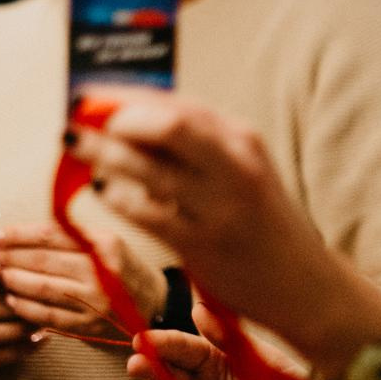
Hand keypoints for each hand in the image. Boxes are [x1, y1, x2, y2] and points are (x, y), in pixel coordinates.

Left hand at [0, 222, 163, 342]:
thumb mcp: (106, 242)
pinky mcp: (89, 325)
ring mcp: (95, 300)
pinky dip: (26, 307)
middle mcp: (101, 271)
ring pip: (42, 288)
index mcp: (104, 244)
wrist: (153, 304)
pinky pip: (49, 315)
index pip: (52, 235)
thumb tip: (23, 234)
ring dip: (14, 281)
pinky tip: (13, 299)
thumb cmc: (123, 268)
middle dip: (10, 257)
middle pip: (43, 260)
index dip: (18, 235)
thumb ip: (72, 237)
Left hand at [67, 87, 366, 355]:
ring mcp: (220, 205)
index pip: (177, 104)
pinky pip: (148, 213)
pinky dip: (119, 197)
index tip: (92, 95)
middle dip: (113, 118)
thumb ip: (197, 148)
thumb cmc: (263, 223)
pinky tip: (102, 189)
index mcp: (242, 139)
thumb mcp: (241, 172)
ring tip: (75, 147)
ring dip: (103, 154)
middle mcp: (235, 165)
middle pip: (165, 124)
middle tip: (78, 119)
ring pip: (149, 168)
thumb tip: (131, 121)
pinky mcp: (204, 244)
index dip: (127, 96)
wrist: (304, 284)